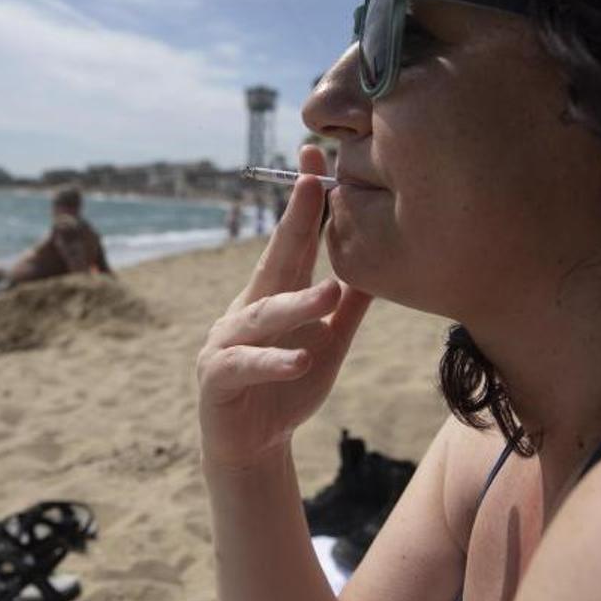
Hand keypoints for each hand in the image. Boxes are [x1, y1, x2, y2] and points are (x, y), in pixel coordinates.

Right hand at [197, 146, 371, 469]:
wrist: (252, 445)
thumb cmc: (287, 385)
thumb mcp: (328, 343)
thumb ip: (349, 308)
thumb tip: (381, 264)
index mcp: (275, 295)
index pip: (292, 241)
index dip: (304, 202)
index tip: (316, 155)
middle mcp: (247, 309)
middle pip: (272, 260)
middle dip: (291, 221)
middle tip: (312, 182)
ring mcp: (227, 341)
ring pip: (262, 316)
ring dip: (294, 305)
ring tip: (328, 296)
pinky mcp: (218, 377)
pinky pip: (247, 366)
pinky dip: (273, 362)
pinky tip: (300, 361)